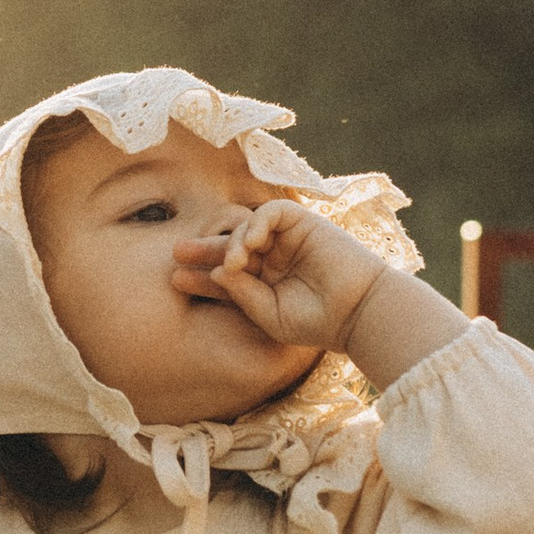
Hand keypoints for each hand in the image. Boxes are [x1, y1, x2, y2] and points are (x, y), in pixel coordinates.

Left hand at [175, 199, 375, 355]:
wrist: (358, 312)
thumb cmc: (316, 322)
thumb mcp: (269, 315)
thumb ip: (241, 294)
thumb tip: (216, 271)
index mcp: (263, 284)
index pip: (225, 275)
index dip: (200, 275)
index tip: (175, 279)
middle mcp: (272, 259)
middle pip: (230, 246)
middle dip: (204, 248)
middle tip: (177, 252)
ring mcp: (287, 240)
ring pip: (247, 227)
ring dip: (235, 241)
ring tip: (235, 262)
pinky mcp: (304, 223)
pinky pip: (272, 211)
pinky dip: (257, 222)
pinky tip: (252, 244)